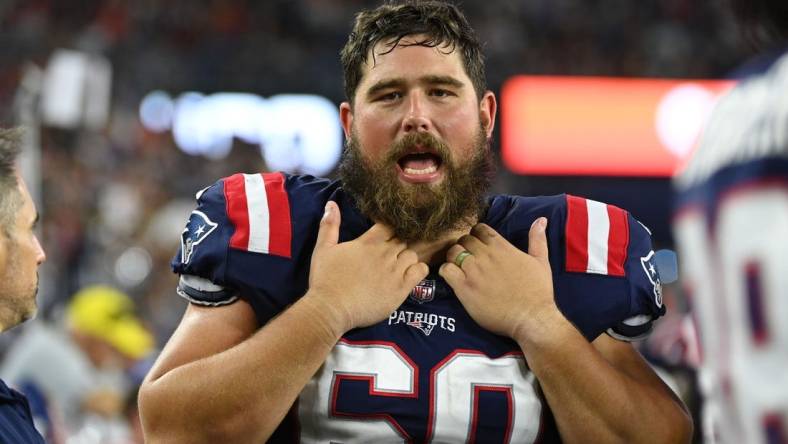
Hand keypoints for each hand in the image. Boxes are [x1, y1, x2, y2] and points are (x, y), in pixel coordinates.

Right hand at [307, 201, 428, 332]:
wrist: (331, 308)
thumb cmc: (325, 279)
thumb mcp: (323, 249)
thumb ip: (329, 226)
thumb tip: (331, 203)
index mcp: (368, 242)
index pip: (389, 226)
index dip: (390, 230)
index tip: (386, 237)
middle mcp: (384, 253)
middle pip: (402, 240)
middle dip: (398, 244)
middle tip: (391, 254)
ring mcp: (395, 270)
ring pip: (412, 254)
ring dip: (407, 257)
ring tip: (399, 266)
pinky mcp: (401, 288)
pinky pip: (421, 271)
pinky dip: (419, 270)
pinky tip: (411, 274)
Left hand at [439, 218, 558, 341]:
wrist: (531, 318)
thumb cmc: (538, 292)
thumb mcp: (541, 261)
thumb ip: (537, 239)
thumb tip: (541, 219)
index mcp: (502, 247)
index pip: (479, 229)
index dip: (476, 235)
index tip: (478, 246)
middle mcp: (486, 256)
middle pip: (464, 239)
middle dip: (464, 246)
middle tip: (468, 259)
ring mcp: (473, 271)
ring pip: (453, 252)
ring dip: (453, 257)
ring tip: (458, 267)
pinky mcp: (464, 288)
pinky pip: (446, 270)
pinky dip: (445, 271)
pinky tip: (452, 278)